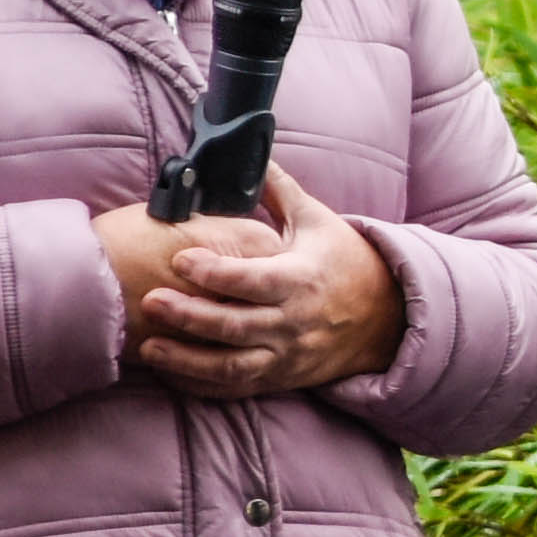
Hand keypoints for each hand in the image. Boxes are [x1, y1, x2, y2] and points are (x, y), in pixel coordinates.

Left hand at [123, 168, 404, 397]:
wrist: (387, 317)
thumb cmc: (345, 262)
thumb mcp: (318, 221)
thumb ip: (279, 190)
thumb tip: (253, 150)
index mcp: (300, 279)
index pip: (251, 279)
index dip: (213, 271)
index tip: (180, 258)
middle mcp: (293, 321)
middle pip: (234, 324)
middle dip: (190, 315)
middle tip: (150, 300)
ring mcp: (287, 354)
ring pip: (232, 364)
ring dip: (188, 359)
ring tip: (148, 348)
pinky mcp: (281, 376)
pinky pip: (237, 387)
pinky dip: (202, 383)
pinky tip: (170, 372)